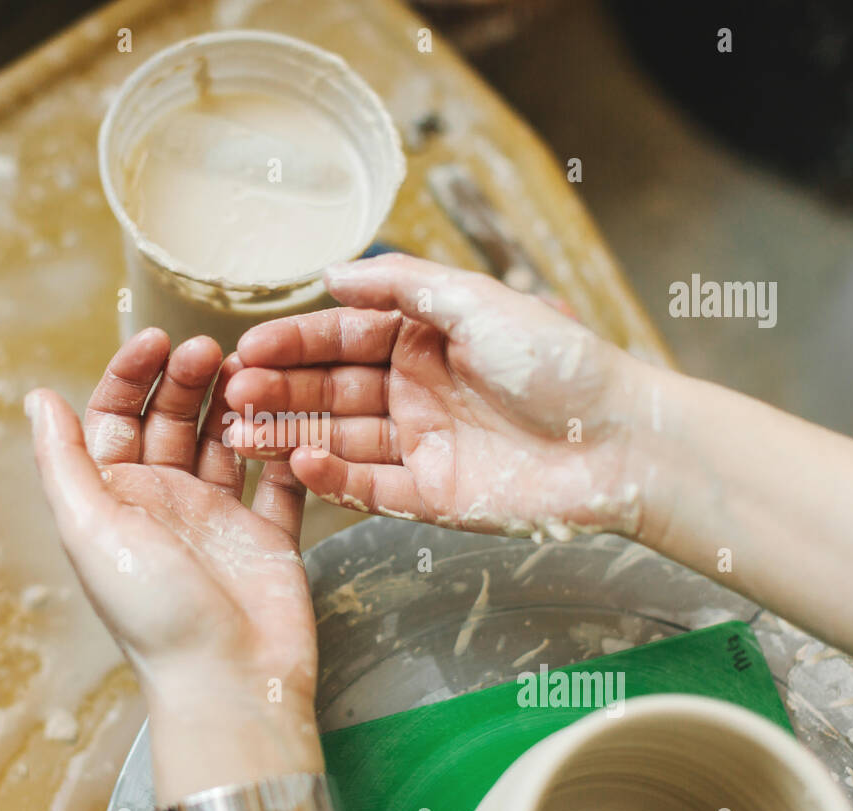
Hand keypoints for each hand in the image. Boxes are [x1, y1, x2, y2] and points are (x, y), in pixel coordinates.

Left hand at [27, 330, 330, 807]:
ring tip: (250, 374)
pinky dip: (281, 448)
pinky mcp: (269, 535)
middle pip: (173, 419)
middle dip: (187, 380)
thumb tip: (37, 396)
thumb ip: (64, 461)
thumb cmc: (154, 611)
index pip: (115, 416)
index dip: (131, 374)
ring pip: (225, 439)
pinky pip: (277, 478)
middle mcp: (164, 501)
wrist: (230, 678)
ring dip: (234, 403)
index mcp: (115, 497)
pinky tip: (285, 417)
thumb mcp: (91, 528)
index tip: (159, 340)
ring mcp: (218, 516)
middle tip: (212, 351)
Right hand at [224, 253, 649, 541]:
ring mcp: (422, 445)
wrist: (620, 440)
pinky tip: (298, 464)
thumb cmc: (560, 363)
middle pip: (330, 390)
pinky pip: (371, 487)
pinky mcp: (432, 496)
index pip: (342, 339)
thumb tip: (332, 272)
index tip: (245, 349)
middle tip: (231, 393)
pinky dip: (333, 478)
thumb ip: (403, 284)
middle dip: (279, 390)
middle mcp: (416, 391)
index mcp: (425, 341)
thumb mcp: (478, 301)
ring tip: (240, 433)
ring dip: (289, 435)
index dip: (293, 344)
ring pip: (339, 440)